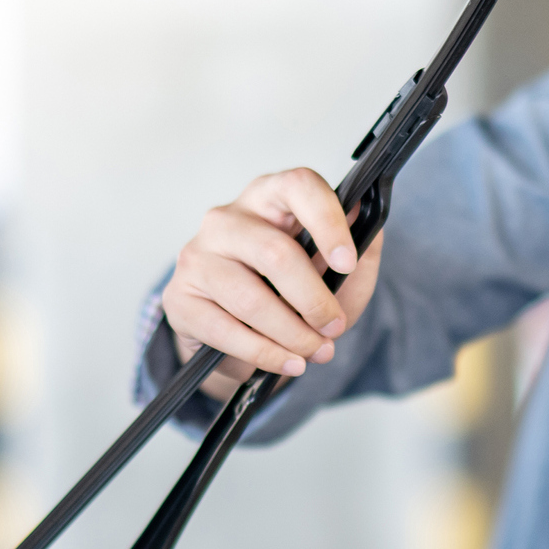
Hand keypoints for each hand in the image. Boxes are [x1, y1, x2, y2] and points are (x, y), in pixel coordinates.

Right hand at [161, 168, 385, 399]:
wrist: (241, 334)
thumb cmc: (294, 292)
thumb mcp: (339, 274)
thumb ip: (361, 248)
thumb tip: (369, 218)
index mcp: (270, 197)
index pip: (298, 186)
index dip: (327, 222)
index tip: (348, 261)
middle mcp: (227, 218)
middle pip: (275, 252)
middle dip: (314, 300)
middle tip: (334, 327)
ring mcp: (197, 256)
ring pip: (250, 298)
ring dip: (292, 334)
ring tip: (316, 352)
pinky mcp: (179, 298)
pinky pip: (224, 329)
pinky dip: (264, 353)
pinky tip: (287, 362)